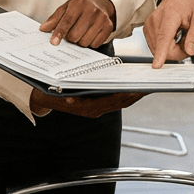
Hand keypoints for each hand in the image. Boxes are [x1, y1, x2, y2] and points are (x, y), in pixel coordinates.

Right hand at [29, 89, 143, 117]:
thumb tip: (72, 101)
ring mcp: (96, 108)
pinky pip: (114, 99)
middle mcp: (95, 110)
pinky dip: (124, 93)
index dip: (128, 95)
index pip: (114, 102)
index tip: (140, 89)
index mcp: (88, 109)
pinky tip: (131, 85)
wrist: (42, 100)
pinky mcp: (96, 104)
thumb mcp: (56, 94)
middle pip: (121, 102)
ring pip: (120, 102)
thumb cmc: (50, 94)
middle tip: (151, 84)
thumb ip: (65, 98)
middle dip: (136, 94)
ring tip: (145, 84)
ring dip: (133, 94)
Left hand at [40, 0, 115, 47]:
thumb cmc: (81, 7)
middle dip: (70, 38)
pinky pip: (95, 44)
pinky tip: (89, 35)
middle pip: (75, 35)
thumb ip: (54, 19)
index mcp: (78, 4)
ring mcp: (101, 19)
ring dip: (79, 42)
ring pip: (85, 42)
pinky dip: (90, 43)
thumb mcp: (66, 8)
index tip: (54, 42)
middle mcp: (91, 11)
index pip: (67, 21)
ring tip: (80, 33)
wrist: (101, 3)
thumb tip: (43, 29)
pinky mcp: (108, 27)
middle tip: (71, 34)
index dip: (59, 33)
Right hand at [142, 0, 193, 67]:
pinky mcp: (147, 30)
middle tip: (188, 39)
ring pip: (159, 50)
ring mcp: (149, 25)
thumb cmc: (191, 4)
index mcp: (170, 15)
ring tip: (180, 34)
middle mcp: (156, 20)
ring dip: (172, 48)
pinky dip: (166, 45)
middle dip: (178, 51)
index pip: (164, 37)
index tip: (156, 65)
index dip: (161, 53)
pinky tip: (172, 35)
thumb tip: (189, 51)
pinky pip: (156, 47)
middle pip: (164, 48)